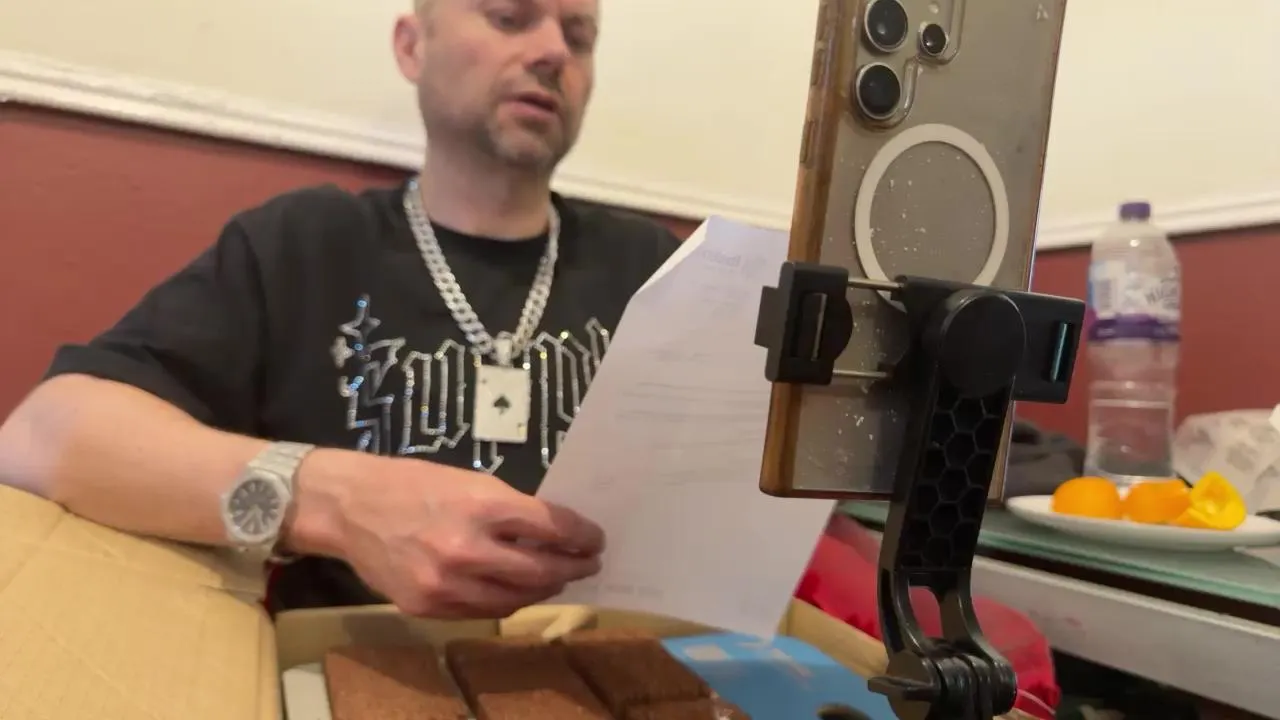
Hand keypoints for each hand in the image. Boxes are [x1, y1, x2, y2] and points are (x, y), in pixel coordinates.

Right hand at [289, 450, 603, 618]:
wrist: (349, 507)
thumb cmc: (412, 484)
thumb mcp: (469, 481)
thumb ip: (510, 508)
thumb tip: (552, 530)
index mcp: (482, 505)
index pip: (553, 527)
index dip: (582, 535)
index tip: (596, 539)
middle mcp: (467, 548)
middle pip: (542, 569)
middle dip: (573, 567)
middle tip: (588, 564)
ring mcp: (447, 583)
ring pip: (517, 597)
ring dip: (545, 588)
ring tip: (557, 578)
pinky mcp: (428, 607)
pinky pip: (484, 611)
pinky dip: (508, 601)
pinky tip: (519, 590)